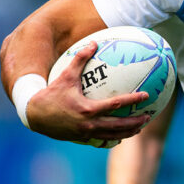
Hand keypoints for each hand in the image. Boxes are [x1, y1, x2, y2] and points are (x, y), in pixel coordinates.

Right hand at [26, 42, 150, 144]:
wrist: (34, 115)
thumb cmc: (51, 94)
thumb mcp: (66, 75)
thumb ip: (80, 59)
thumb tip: (93, 42)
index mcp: (88, 109)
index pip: (116, 104)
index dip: (133, 100)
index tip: (146, 96)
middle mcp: (89, 124)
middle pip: (119, 125)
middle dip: (136, 121)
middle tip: (149, 116)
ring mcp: (86, 134)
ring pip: (113, 136)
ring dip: (128, 132)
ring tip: (140, 127)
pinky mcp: (82, 139)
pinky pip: (102, 141)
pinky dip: (113, 139)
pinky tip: (121, 136)